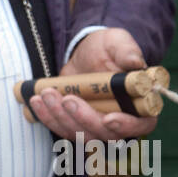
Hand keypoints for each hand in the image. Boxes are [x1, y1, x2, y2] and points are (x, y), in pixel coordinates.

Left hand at [28, 27, 158, 142]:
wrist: (87, 53)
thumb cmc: (108, 48)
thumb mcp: (118, 42)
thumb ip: (127, 51)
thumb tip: (135, 62)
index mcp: (140, 104)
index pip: (140, 124)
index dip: (126, 125)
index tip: (108, 118)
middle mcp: (121, 121)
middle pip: (105, 134)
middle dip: (84, 118)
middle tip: (67, 99)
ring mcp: (97, 127)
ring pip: (80, 134)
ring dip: (61, 117)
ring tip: (47, 94)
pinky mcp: (76, 125)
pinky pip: (61, 128)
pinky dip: (47, 117)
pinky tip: (36, 101)